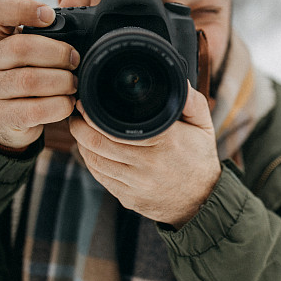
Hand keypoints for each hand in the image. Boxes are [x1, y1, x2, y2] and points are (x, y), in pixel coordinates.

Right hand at [0, 0, 90, 148]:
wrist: (9, 117)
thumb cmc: (30, 71)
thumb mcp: (41, 44)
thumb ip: (61, 19)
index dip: (22, 8)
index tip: (49, 15)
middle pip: (21, 48)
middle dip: (58, 53)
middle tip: (75, 59)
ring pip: (29, 80)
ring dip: (61, 81)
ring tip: (74, 83)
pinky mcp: (4, 115)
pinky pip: (34, 110)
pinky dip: (59, 106)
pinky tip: (67, 103)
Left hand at [69, 85, 220, 227]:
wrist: (203, 201)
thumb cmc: (200, 159)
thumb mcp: (203, 126)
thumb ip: (192, 101)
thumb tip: (179, 80)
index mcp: (165, 142)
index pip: (115, 127)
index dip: (92, 115)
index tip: (85, 104)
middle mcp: (148, 164)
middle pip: (97, 143)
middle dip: (80, 127)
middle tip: (76, 115)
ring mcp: (136, 184)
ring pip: (94, 161)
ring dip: (82, 144)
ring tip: (81, 130)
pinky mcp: (128, 197)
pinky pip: (100, 177)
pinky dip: (91, 161)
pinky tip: (91, 151)